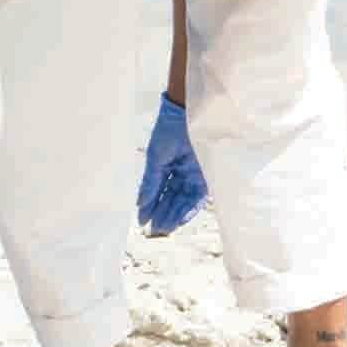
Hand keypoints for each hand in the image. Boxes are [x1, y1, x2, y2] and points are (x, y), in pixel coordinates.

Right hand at [137, 94, 206, 235]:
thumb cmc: (168, 132)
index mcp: (167, 166)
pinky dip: (189, 209)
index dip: (152, 207)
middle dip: (163, 215)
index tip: (143, 222)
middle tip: (155, 231)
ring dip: (174, 215)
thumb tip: (140, 204)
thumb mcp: (155, 158)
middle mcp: (182, 173)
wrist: (187, 115)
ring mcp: (194, 174)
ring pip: (183, 201)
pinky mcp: (207, 175)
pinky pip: (198, 197)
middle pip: (172, 199)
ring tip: (164, 228)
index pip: (160, 192)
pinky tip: (179, 219)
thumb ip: (150, 182)